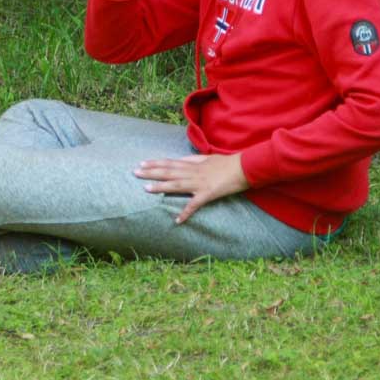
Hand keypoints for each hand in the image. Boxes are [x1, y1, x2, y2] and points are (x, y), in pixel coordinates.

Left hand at [134, 153, 248, 223]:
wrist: (245, 167)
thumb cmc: (229, 163)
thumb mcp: (210, 158)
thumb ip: (195, 160)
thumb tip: (184, 159)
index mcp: (194, 164)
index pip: (171, 162)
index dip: (156, 163)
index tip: (142, 163)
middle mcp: (194, 172)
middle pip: (169, 172)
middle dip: (151, 172)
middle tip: (135, 172)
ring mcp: (200, 183)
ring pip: (177, 185)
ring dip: (161, 187)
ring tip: (146, 189)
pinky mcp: (208, 194)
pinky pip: (195, 204)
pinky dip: (186, 213)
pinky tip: (177, 220)